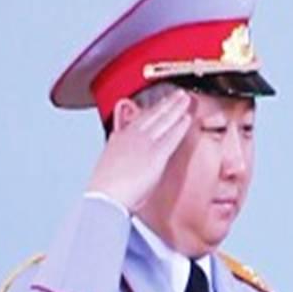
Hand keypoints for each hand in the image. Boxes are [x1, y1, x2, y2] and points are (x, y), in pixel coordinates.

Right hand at [85, 88, 193, 211]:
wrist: (105, 197)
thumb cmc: (106, 188)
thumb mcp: (109, 164)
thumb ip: (119, 153)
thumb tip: (123, 155)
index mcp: (119, 139)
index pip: (139, 120)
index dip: (152, 110)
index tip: (161, 103)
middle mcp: (131, 137)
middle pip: (153, 115)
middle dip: (167, 103)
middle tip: (178, 94)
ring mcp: (144, 144)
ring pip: (163, 121)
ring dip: (176, 108)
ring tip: (185, 99)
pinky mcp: (156, 154)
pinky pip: (171, 137)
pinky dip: (180, 126)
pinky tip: (187, 119)